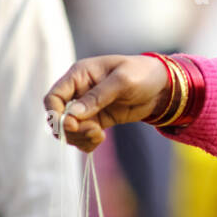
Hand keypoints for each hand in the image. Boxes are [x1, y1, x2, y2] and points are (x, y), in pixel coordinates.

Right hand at [44, 54, 171, 151]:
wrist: (163, 85)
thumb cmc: (143, 73)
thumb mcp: (122, 81)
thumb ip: (97, 96)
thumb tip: (73, 114)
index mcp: (79, 75)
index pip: (54, 96)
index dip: (55, 113)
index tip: (71, 125)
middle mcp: (79, 91)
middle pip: (59, 117)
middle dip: (71, 129)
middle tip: (93, 132)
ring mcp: (87, 107)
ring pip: (70, 129)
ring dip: (80, 138)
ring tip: (99, 136)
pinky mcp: (98, 120)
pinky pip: (83, 135)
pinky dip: (86, 142)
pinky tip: (98, 141)